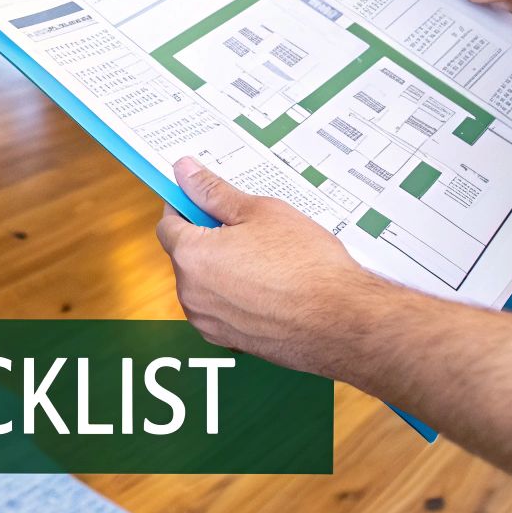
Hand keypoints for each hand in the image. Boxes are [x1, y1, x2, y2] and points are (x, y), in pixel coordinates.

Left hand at [155, 157, 383, 373]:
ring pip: (206, 283)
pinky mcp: (230, 341)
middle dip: (211, 238)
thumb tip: (185, 172)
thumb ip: (214, 192)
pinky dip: (239, 295)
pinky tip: (271, 285)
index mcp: (191, 257)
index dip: (187, 207)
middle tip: (250, 228)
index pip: (169, 224)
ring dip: (225, 268)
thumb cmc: (307, 267)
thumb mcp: (260, 212)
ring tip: (268, 258)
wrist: (343, 321)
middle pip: (187, 255)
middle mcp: (191, 295)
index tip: (205, 200)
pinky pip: (224, 308)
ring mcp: (210, 323)